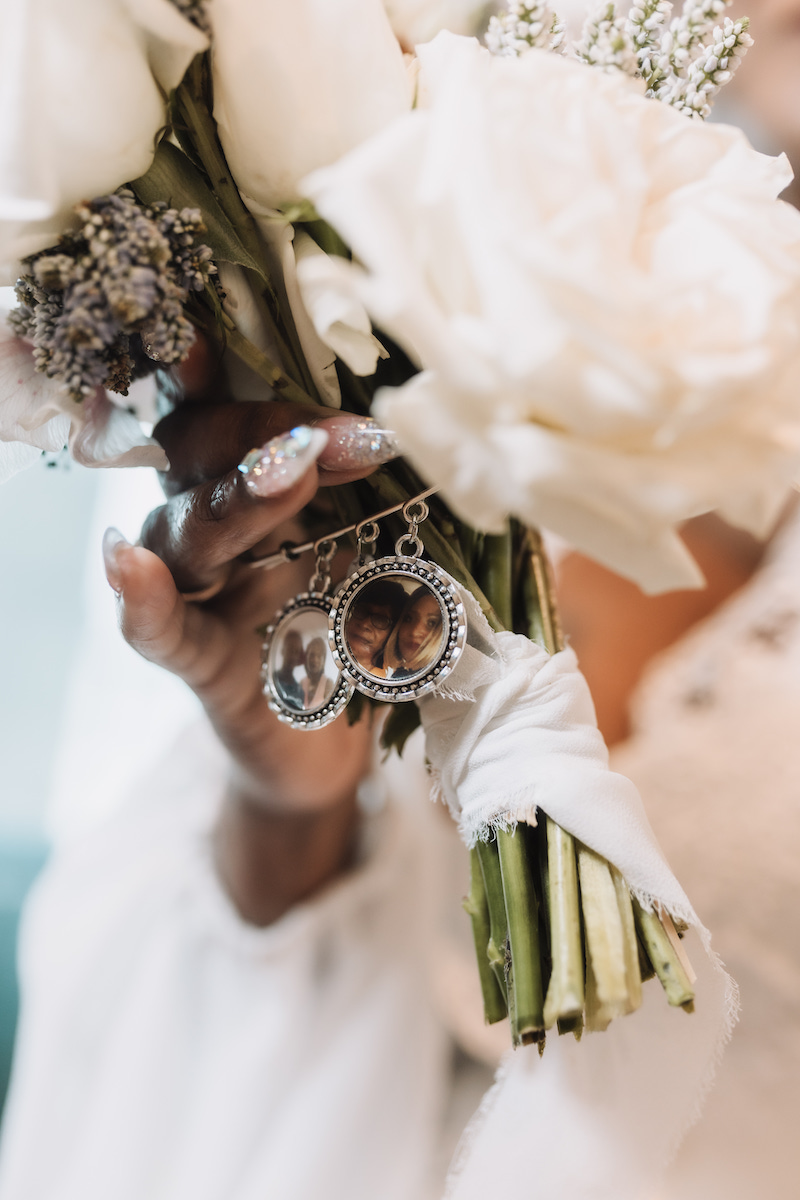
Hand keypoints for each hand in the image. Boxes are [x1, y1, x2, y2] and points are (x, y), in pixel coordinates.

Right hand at [103, 363, 396, 922]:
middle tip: (346, 437)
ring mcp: (206, 592)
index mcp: (273, 481)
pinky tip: (131, 564)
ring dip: (233, 499)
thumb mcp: (412, 552)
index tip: (282, 349)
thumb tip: (493, 446)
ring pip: (187, 530)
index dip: (248, 372)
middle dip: (273, 434)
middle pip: (205, 450)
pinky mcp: (201, 664)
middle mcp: (224, 520)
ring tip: (284, 475)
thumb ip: (427, 499)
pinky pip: (161, 630)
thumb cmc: (377, 632)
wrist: (342, 744)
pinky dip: (144, 600)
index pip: (245, 405)